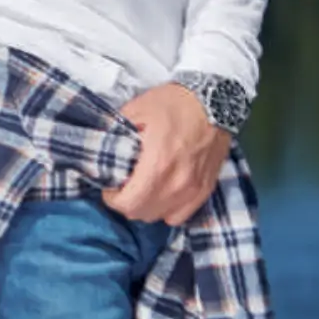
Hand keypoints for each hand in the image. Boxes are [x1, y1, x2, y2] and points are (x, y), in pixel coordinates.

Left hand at [103, 83, 230, 225]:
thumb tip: (102, 147)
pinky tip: (163, 194)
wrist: (215, 101)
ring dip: (147, 208)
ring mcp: (194, 189)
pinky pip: (182, 215)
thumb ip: (117, 131)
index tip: (110, 187)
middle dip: (127, 203)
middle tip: (123, 187)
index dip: (113, 199)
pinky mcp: (206, 189)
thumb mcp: (137, 108)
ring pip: (162, 217)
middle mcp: (177, 183)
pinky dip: (168, 210)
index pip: (129, 203)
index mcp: (158, 164)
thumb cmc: (174, 104)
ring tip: (142, 190)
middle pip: (143, 213)